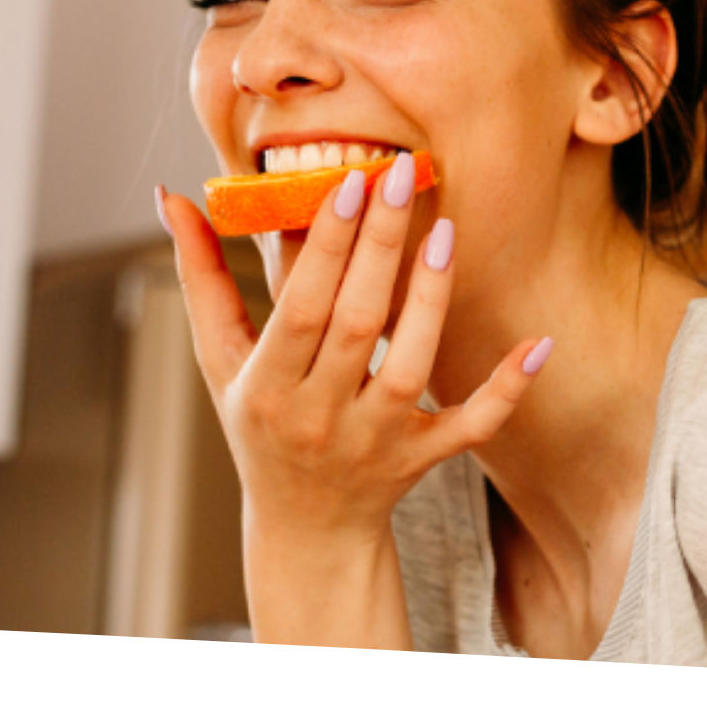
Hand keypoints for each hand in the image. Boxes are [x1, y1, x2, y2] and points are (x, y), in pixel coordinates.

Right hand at [156, 153, 548, 646]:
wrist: (305, 530)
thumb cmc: (258, 425)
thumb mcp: (219, 359)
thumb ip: (199, 277)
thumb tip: (169, 196)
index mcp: (266, 388)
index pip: (300, 308)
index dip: (326, 245)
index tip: (349, 180)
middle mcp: (320, 417)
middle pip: (358, 325)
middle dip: (379, 247)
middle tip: (399, 175)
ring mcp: (375, 442)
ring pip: (411, 366)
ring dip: (430, 299)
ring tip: (444, 230)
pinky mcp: (423, 459)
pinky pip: (471, 426)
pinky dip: (506, 390)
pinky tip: (537, 344)